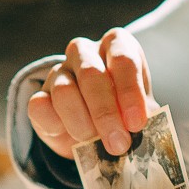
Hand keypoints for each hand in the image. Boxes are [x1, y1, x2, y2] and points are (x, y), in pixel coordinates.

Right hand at [28, 28, 154, 159]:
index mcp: (116, 45)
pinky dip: (55, 125)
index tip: (136, 123)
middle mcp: (85, 52)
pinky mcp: (39, 95)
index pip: (123, 59)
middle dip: (106, 113)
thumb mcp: (139, 111)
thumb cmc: (124, 113)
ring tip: (94, 143)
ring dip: (82, 123)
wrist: (94, 131)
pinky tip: (69, 138)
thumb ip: (144, 115)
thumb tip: (148, 127)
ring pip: (65, 91)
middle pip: (92, 74)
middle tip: (118, 143)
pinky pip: (40, 106)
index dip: (130, 92)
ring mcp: (59, 71)